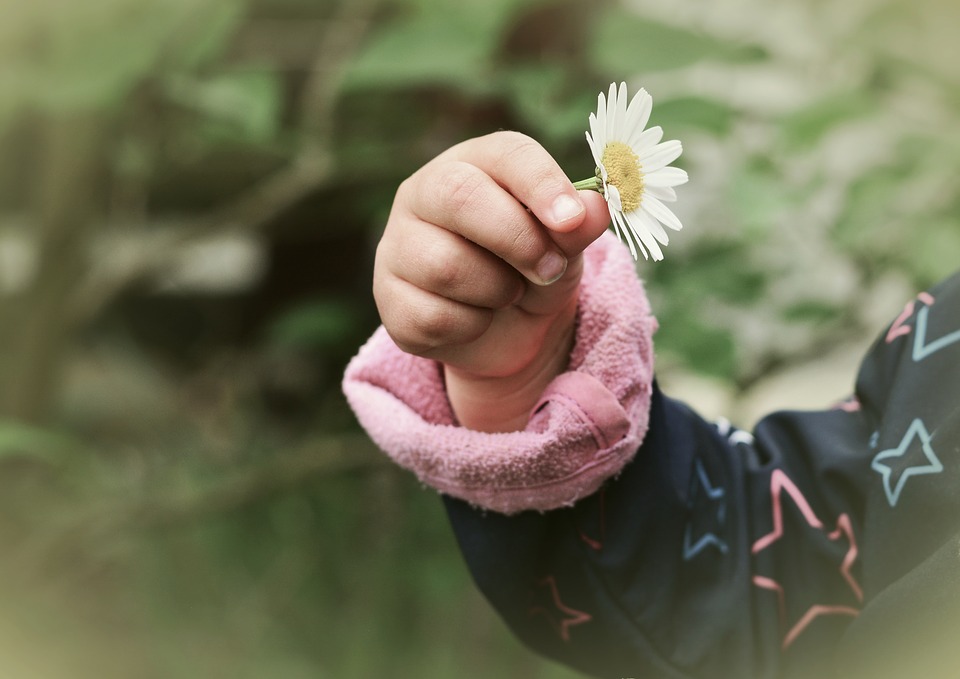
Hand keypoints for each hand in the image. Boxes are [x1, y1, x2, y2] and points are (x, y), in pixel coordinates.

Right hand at [373, 131, 610, 431]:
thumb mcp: (565, 246)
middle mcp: (424, 192)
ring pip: (446, 266)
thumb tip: (596, 207)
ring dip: (497, 291)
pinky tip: (477, 318)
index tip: (573, 220)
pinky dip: (472, 327)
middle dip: (518, 240)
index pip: (506, 154)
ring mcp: (398, 245)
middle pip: (459, 198)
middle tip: (550, 270)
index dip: (542, 184)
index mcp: (474, 162)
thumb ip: (578, 225)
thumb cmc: (534, 265)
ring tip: (508, 293)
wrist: (507, 329)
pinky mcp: (388, 298)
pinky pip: (433, 317)